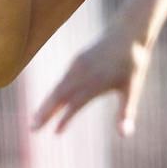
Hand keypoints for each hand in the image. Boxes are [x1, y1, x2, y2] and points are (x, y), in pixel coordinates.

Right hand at [32, 34, 151, 136]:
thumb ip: (126, 112)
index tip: (56, 133)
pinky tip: (50, 101)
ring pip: (58, 88)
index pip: (75, 104)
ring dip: (46, 103)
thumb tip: (125, 135)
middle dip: (45, 113)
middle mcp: (83, 74)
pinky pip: (62, 79)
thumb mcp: (132, 88)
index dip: (65, 119)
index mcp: (96, 83)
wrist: (128, 32)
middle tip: (33, 129)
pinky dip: (54, 92)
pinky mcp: (77, 60)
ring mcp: (78, 66)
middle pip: (59, 96)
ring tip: (36, 119)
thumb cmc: (133, 63)